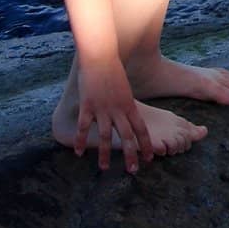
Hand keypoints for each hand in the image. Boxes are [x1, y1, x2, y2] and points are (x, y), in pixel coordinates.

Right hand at [75, 59, 153, 173]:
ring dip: (106, 154)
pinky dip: (82, 141)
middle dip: (131, 155)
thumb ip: (126, 104)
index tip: (149, 158)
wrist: (101, 57)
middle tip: (133, 170)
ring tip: (105, 168)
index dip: (145, 144)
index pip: (141, 129)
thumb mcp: (125, 89)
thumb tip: (129, 115)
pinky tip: (79, 153)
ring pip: (107, 137)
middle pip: (128, 137)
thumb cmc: (113, 71)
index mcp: (130, 106)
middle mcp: (118, 110)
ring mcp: (103, 109)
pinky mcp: (88, 106)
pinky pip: (85, 128)